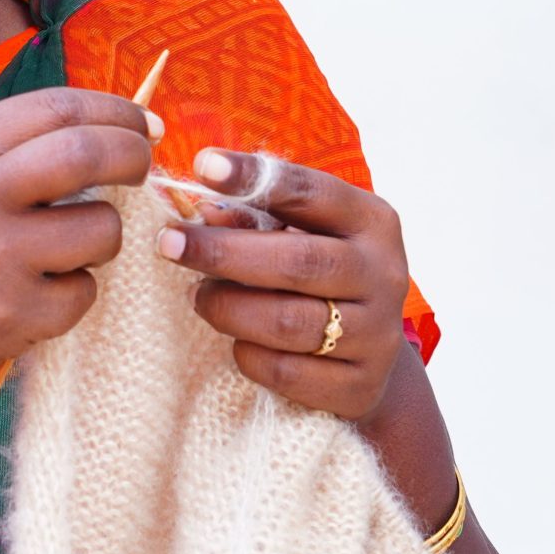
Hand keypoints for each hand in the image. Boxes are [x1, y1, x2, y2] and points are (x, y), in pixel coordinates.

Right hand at [0, 87, 159, 423]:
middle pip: (90, 152)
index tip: (138, 122)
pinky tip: (37, 297)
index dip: (111, 109)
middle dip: (133, 155)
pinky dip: (74, 292)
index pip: (54, 107)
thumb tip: (84, 129)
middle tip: (142, 166)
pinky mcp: (13, 315)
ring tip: (68, 248)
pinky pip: (83, 291)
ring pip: (102, 227)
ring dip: (102, 235)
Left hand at [156, 148, 410, 420]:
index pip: (312, 192)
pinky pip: (285, 371)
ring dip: (228, 307)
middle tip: (169, 243)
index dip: (255, 179)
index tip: (204, 166)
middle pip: (298, 262)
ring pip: (288, 322)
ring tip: (198, 296)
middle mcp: (385, 275)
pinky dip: (248, 354)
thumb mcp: (300, 236)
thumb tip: (205, 211)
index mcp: (372, 223)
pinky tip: (235, 340)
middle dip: (223, 252)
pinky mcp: (359, 387)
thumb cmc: (319, 278)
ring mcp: (377, 336)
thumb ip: (257, 219)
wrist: (367, 358)